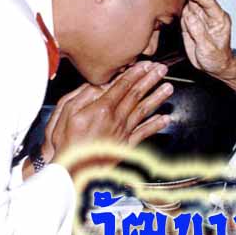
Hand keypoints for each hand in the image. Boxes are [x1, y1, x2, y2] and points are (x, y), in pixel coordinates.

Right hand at [48, 61, 173, 167]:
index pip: (122, 85)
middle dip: (150, 80)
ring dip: (157, 98)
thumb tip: (98, 84)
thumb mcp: (66, 114)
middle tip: (162, 70)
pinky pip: (144, 133)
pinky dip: (155, 125)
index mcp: (101, 109)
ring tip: (169, 88)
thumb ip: (83, 96)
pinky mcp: (126, 145)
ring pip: (143, 110)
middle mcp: (116, 118)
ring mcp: (123, 132)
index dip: (136, 73)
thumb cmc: (67, 142)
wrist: (72, 170)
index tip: (146, 64)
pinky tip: (165, 119)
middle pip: (136, 95)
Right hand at [180, 0, 235, 77]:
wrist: (214, 66)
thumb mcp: (208, 49)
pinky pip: (183, 9)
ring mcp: (200, 16)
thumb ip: (199, 32)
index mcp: (219, 19)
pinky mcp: (190, 20)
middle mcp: (210, 14)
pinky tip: (171, 5)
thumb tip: (188, 16)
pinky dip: (177, 6)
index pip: (211, 2)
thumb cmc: (216, 58)